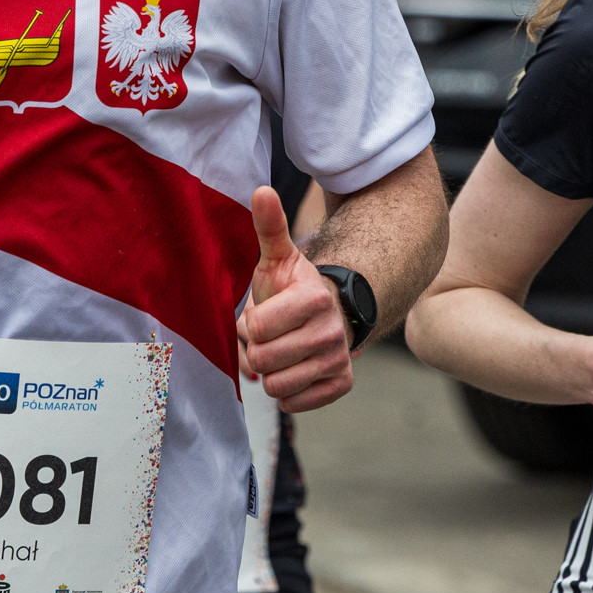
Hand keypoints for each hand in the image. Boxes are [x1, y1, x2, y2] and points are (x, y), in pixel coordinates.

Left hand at [240, 185, 352, 413]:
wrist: (328, 314)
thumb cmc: (292, 288)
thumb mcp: (277, 258)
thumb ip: (269, 227)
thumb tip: (260, 189)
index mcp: (314, 298)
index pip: (257, 329)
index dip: (251, 324)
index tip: (262, 314)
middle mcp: (332, 331)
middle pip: (264, 360)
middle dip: (257, 349)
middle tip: (269, 335)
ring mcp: (338, 360)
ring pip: (277, 386)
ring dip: (270, 372)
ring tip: (280, 351)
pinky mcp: (341, 384)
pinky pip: (295, 403)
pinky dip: (287, 392)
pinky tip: (293, 369)